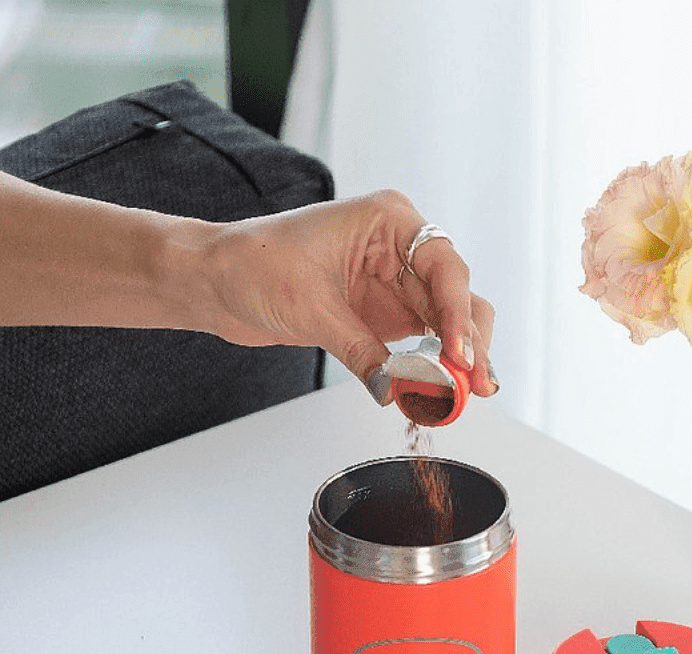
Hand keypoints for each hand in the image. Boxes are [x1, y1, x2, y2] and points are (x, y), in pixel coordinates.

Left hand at [200, 190, 497, 400]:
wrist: (215, 281)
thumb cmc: (252, 263)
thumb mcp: (311, 307)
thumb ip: (361, 350)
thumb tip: (397, 391)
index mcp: (389, 221)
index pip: (445, 267)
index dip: (459, 313)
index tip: (460, 353)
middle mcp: (400, 250)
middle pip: (458, 296)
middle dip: (471, 341)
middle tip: (476, 384)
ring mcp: (396, 284)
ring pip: (449, 322)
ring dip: (460, 359)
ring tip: (467, 394)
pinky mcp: (384, 316)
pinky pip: (423, 344)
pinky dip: (433, 369)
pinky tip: (439, 392)